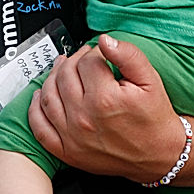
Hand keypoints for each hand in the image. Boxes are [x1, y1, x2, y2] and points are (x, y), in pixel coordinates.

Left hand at [27, 34, 184, 182]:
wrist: (159, 153)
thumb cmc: (154, 118)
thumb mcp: (150, 80)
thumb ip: (128, 55)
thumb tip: (104, 40)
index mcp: (105, 99)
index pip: (86, 61)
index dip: (94, 52)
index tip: (101, 54)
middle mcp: (85, 118)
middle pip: (65, 75)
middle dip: (74, 60)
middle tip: (85, 59)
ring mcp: (73, 137)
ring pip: (48, 95)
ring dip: (53, 77)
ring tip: (63, 69)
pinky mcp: (68, 152)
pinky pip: (40, 127)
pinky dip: (35, 109)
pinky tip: (41, 95)